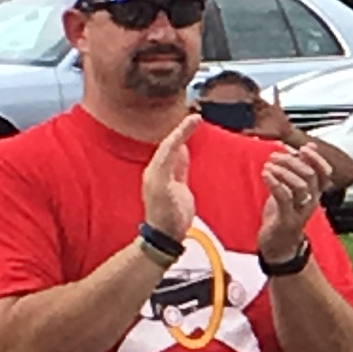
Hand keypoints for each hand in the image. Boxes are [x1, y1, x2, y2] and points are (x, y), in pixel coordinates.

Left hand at [140, 116, 200, 249]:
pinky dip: (187, 153)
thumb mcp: (165, 189)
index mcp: (156, 169)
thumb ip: (170, 167)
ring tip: (193, 127)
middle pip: (172, 144)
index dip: (182, 130)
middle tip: (196, 118)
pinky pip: (182, 164)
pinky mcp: (180, 185)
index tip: (196, 118)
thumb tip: (177, 148)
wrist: (167, 233)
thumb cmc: (164, 213)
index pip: (170, 144)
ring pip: (177, 152)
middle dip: (182, 131)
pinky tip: (190, 147)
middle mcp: (161, 170)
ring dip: (184, 139)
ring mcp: (170, 177)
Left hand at [256, 141, 326, 256]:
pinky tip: (266, 174)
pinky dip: (275, 183)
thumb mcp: (292, 190)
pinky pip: (284, 198)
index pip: (325, 173)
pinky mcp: (287, 219)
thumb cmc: (284, 215)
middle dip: (293, 161)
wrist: (279, 245)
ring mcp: (300, 211)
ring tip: (269, 166)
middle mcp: (311, 202)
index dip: (317, 159)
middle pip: (311, 176)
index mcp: (314, 194)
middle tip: (275, 156)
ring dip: (283, 171)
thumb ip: (298, 170)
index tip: (304, 148)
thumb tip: (305, 147)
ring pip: (300, 186)